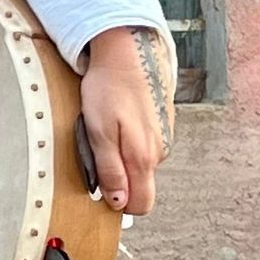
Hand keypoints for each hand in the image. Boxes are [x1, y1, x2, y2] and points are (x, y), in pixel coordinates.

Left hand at [82, 27, 173, 215]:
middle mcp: (159, 151)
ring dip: (122, 159)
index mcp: (144, 157)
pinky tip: (117, 124)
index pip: (141, 204)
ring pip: (140, 166)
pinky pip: (143, 147)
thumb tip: (117, 202)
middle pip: (140, 187)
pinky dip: (128, 142)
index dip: (120, 204)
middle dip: (119, 182)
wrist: (127, 54)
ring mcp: (162, 138)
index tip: (102, 193)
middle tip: (98, 159)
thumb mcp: (98, 133)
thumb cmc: (108, 89)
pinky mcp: (160, 126)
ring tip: (105, 135)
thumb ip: (109, 170)